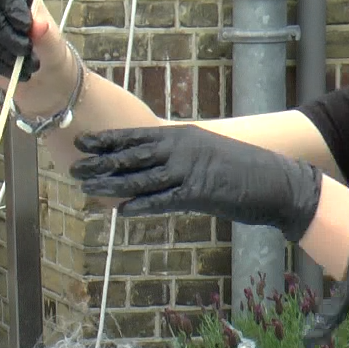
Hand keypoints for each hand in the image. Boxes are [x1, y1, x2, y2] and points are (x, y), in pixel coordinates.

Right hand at [0, 0, 49, 82]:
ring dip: (4, 55)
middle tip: (27, 50)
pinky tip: (12, 71)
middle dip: (8, 36)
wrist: (37, 66)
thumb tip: (39, 25)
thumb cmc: (45, 43)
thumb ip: (47, 31)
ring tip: (27, 67)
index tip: (26, 26)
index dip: (13, 7)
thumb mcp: (53, 37)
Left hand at [70, 125, 322, 238]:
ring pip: (141, 178)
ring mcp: (190, 170)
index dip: (107, 140)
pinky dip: (141, 206)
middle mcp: (182, 148)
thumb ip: (176, 157)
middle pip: (132, 155)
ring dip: (111, 185)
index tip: (82, 142)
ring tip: (86, 189)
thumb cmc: (238, 169)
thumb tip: (150, 165)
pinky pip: (164, 200)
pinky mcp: (200, 193)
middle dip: (100, 162)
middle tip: (73, 167)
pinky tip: (121, 211)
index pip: (136, 136)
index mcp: (181, 135)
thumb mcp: (203, 153)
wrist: (275, 181)